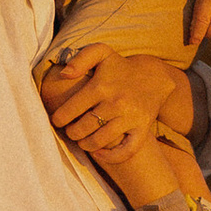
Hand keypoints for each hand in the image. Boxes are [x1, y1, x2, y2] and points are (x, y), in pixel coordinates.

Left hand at [36, 47, 190, 159]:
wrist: (153, 77)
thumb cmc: (120, 67)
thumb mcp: (101, 52)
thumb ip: (80, 59)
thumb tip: (64, 74)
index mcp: (101, 86)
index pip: (71, 110)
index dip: (59, 119)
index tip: (57, 121)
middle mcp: (116, 103)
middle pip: (82, 128)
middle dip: (71, 132)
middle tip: (70, 131)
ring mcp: (130, 117)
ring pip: (99, 140)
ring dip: (85, 144)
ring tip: (81, 140)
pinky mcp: (142, 128)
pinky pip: (126, 151)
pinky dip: (110, 157)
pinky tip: (99, 153)